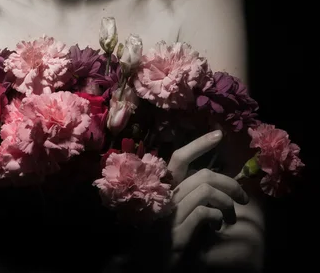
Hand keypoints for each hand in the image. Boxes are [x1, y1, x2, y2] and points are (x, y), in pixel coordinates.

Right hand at [166, 130, 249, 267]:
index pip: (180, 157)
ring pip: (206, 190)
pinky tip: (217, 228)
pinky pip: (204, 213)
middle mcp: (165, 196)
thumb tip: (220, 182)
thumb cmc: (172, 237)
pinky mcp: (176, 233)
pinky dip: (217, 218)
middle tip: (243, 198)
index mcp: (166, 188)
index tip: (219, 134)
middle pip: (202, 174)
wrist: (151, 265)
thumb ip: (194, 195)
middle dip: (229, 183)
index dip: (200, 144)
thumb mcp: (182, 213)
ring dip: (227, 204)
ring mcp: (169, 214)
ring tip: (231, 219)